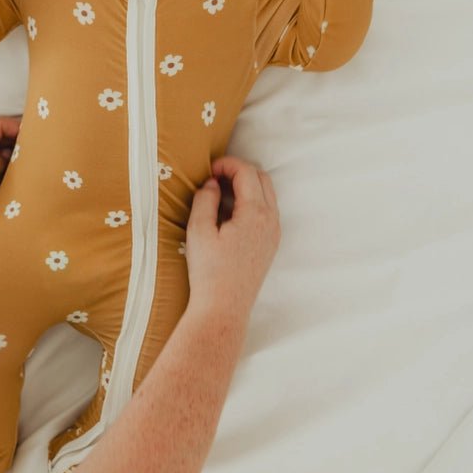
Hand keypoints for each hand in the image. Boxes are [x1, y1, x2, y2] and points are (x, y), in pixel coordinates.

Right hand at [185, 156, 279, 319]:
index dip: (227, 164)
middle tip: (215, 177)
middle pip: (262, 179)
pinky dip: (251, 202)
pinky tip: (229, 213)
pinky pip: (266, 211)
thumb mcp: (199, 231)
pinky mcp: (271, 245)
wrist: (223, 309)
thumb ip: (205, 200)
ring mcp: (274, 234)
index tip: (209, 168)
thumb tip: (213, 184)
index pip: (247, 173)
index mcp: (255, 214)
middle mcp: (271, 221)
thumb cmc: (209, 272)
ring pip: (267, 195)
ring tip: (220, 193)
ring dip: (246, 186)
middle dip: (239, 171)